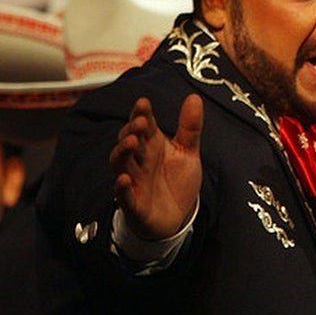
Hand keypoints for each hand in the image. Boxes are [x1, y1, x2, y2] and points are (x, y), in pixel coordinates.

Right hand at [110, 94, 203, 239]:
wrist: (177, 217)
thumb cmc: (177, 181)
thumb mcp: (187, 152)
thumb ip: (190, 127)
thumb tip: (194, 97)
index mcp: (152, 146)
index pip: (143, 126)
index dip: (141, 114)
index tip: (144, 102)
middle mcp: (139, 161)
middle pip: (129, 142)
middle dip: (132, 130)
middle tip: (141, 121)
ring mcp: (135, 181)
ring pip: (121, 164)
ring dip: (123, 152)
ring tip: (132, 141)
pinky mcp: (134, 204)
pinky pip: (124, 196)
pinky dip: (122, 188)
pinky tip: (124, 179)